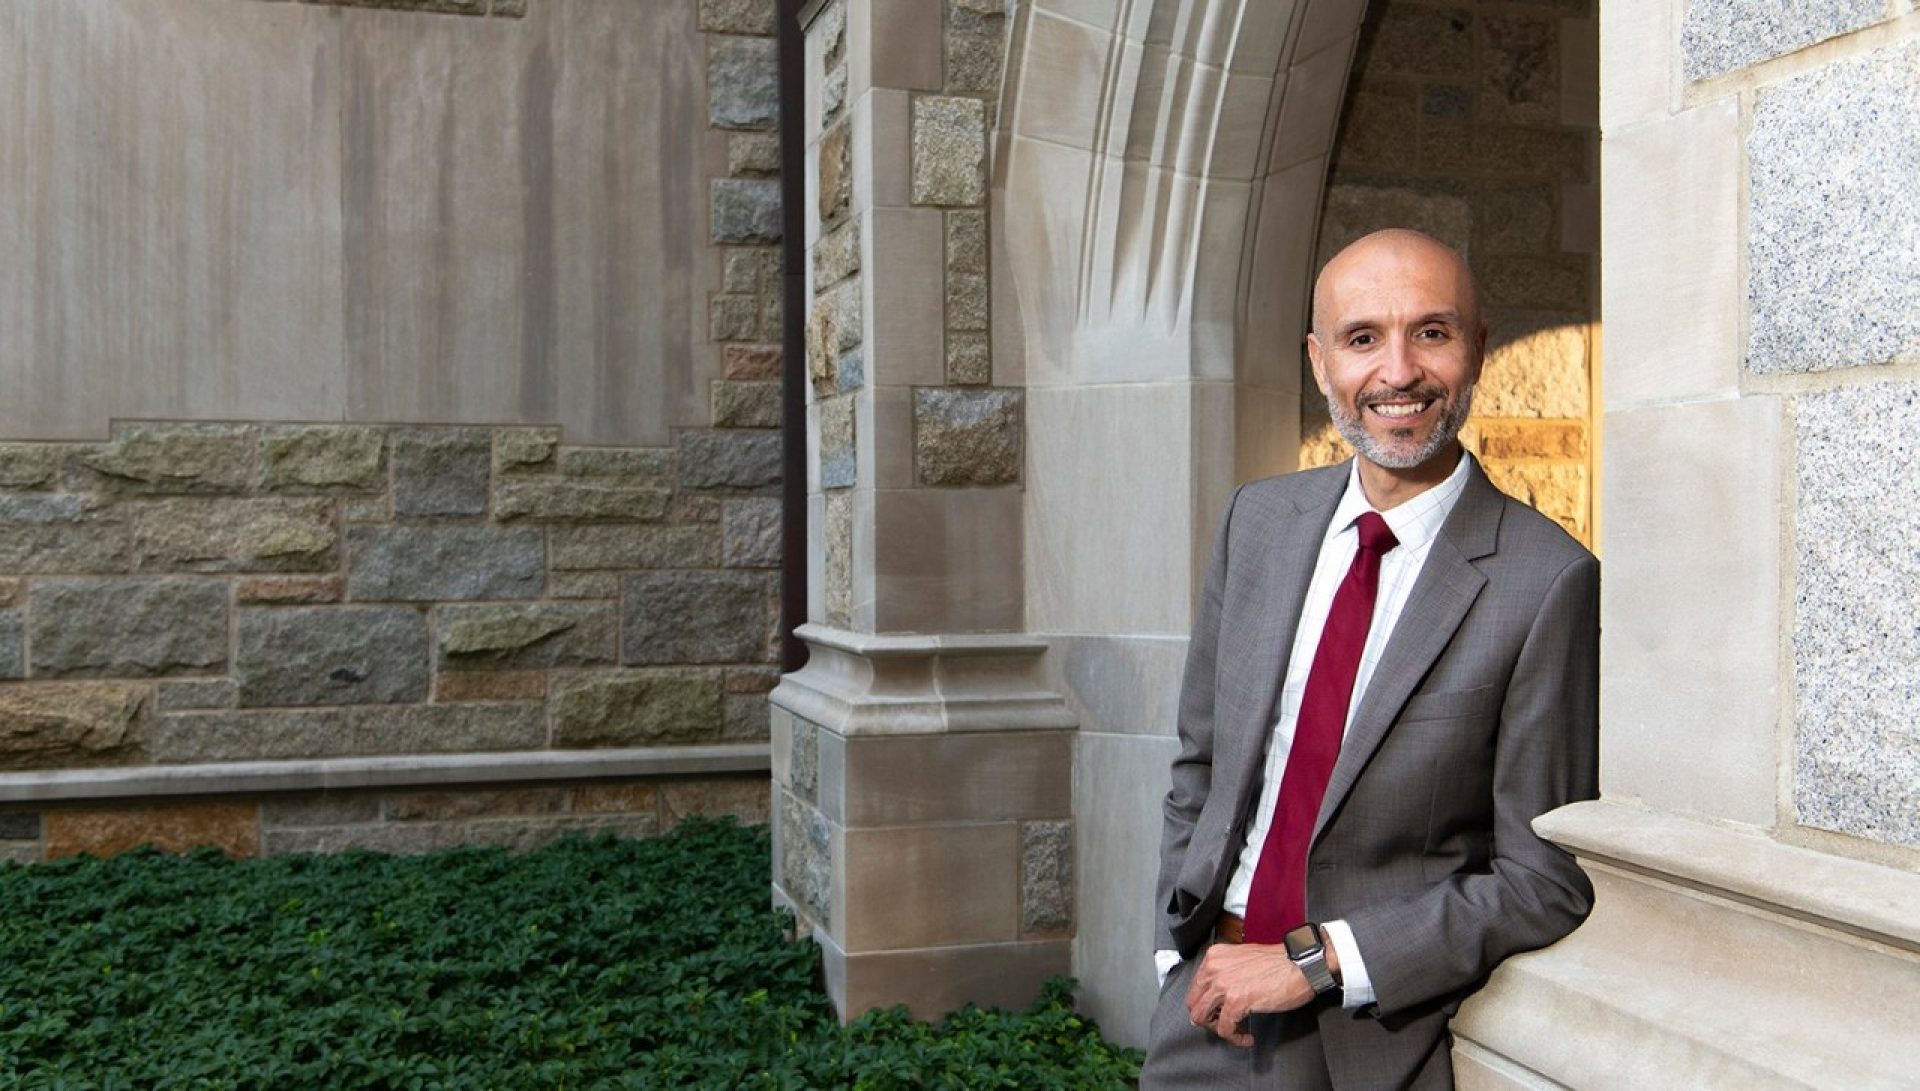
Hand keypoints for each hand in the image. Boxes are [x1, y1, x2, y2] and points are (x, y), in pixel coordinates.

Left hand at [1183, 944, 1315, 1046]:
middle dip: (1209, 1020)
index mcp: (1214, 957)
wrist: (1301, 965)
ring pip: (1202, 1018)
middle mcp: (1213, 968)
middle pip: (1194, 1004)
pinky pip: (1225, 1029)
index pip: (1195, 988)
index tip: (1218, 1013)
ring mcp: (1223, 985)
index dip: (1206, 1005)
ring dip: (1220, 1030)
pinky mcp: (1236, 1001)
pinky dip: (1235, 1038)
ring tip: (1237, 1032)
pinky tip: (1248, 1037)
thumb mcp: (1242, 959)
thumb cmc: (1279, 964)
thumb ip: (1225, 973)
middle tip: (1226, 1025)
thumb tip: (1215, 997)